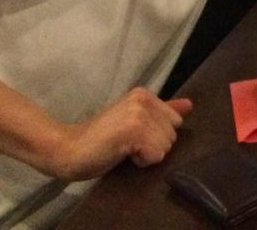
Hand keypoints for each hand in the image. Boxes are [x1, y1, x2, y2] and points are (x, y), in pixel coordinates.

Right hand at [44, 89, 192, 180]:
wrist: (66, 149)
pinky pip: (156, 155)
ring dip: (146, 154)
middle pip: (173, 135)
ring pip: (166, 146)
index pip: (175, 121)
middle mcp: (144, 99)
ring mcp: (139, 114)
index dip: (156, 135)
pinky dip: (141, 162)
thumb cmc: (100, 139)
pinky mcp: (134, 131)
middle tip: (127, 144)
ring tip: (123, 149)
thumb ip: (162, 112)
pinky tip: (122, 155)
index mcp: (145, 94)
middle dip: (153, 146)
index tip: (132, 136)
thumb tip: (190, 105)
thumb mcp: (133, 121)